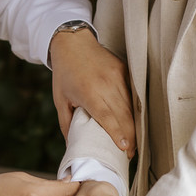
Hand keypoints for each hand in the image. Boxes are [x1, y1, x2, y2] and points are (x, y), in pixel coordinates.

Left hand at [49, 29, 134, 155]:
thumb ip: (66, 124)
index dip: (118, 134)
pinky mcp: (124, 70)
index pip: (107, 117)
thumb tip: (71, 146)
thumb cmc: (64, 74)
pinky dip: (135, 108)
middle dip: (130, 136)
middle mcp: (106, 84)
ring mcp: (117, 76)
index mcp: (89, 92)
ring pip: (131, 105)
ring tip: (134, 142)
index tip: (125, 148)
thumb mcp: (60, 100)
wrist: (73, 43)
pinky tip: (135, 122)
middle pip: (123, 114)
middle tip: (131, 153)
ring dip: (134, 124)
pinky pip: (132, 93)